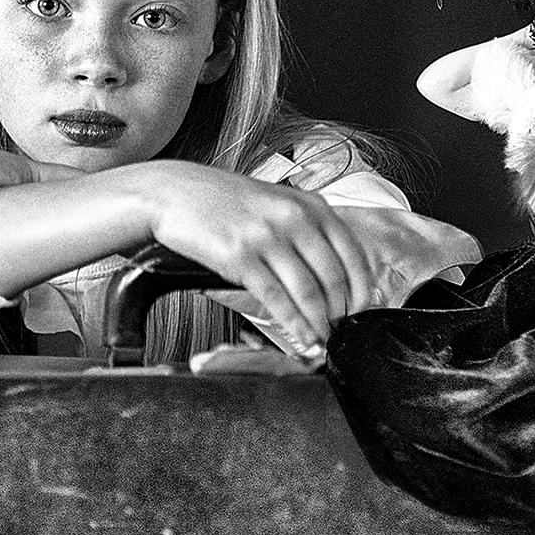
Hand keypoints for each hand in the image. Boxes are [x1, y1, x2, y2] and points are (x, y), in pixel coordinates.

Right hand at [132, 162, 378, 352]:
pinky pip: (276, 300)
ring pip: (308, 292)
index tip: (362, 310)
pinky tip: (300, 338)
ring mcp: (267, 237)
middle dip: (341, 312)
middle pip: (334, 277)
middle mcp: (293, 217)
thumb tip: (333, 270)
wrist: (172, 193)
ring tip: (322, 340)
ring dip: (319, 324)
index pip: (352, 253)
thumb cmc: (222, 200)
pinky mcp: (241, 257)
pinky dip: (294, 325)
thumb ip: (305, 226)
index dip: (362, 289)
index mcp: (309, 204)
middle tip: (341, 331)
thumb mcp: (275, 200)